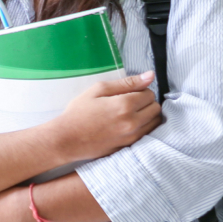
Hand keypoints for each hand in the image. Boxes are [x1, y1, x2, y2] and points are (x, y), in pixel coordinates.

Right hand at [46, 72, 162, 163]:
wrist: (67, 139)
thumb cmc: (79, 112)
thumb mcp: (99, 89)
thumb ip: (127, 82)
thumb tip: (150, 75)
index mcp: (125, 104)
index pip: (150, 93)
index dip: (141, 90)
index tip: (129, 92)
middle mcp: (132, 122)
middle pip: (155, 108)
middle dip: (146, 102)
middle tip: (130, 102)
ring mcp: (132, 136)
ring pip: (155, 122)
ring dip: (148, 115)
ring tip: (130, 113)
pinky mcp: (130, 146)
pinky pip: (148, 134)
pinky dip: (144, 127)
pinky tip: (129, 124)